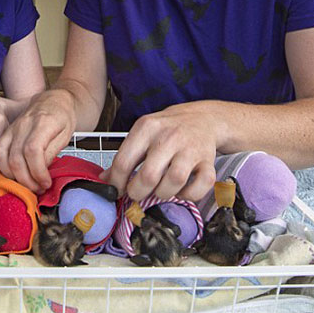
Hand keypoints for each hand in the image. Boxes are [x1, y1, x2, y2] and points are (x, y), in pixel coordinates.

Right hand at [0, 89, 76, 192]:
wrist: (53, 100)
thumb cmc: (62, 116)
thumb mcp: (66, 134)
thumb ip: (51, 153)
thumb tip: (40, 172)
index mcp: (43, 122)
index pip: (33, 151)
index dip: (38, 171)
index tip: (46, 182)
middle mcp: (23, 124)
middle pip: (16, 158)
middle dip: (26, 180)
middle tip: (38, 188)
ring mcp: (12, 128)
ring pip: (1, 156)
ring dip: (12, 176)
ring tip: (26, 183)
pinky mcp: (5, 132)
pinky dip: (1, 167)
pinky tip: (14, 173)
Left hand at [101, 102, 220, 202]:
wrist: (201, 118)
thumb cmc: (167, 129)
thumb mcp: (142, 134)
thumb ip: (124, 156)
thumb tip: (105, 180)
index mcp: (146, 128)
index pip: (123, 162)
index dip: (117, 183)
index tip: (118, 190)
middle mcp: (168, 137)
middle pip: (148, 176)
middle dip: (138, 192)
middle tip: (138, 194)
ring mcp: (190, 148)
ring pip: (174, 181)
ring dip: (163, 194)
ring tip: (160, 190)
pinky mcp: (208, 160)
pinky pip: (201, 185)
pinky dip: (190, 195)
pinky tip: (181, 190)